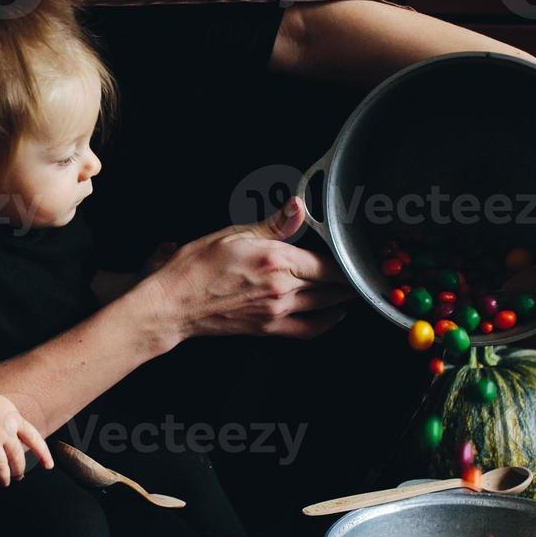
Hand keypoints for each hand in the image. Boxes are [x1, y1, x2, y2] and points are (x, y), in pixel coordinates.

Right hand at [0, 380, 53, 485]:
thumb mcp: (9, 411)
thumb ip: (18, 429)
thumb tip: (24, 451)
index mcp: (15, 420)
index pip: (34, 439)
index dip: (43, 454)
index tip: (49, 466)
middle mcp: (4, 430)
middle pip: (17, 457)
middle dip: (19, 470)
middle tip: (19, 476)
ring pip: (1, 466)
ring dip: (4, 478)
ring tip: (5, 482)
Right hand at [140, 196, 355, 342]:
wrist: (173, 306)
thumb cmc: (194, 269)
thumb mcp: (232, 234)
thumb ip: (272, 224)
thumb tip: (298, 206)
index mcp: (275, 261)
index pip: (327, 262)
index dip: (345, 257)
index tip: (355, 252)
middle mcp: (281, 289)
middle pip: (332, 286)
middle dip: (349, 278)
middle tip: (362, 269)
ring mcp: (277, 312)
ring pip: (325, 306)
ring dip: (342, 298)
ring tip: (352, 287)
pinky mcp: (269, 329)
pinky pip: (309, 330)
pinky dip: (327, 323)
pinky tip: (334, 315)